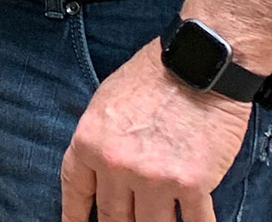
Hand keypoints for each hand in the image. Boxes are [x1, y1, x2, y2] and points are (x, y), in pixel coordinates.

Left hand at [60, 38, 252, 221]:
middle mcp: (117, 164)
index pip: (76, 190)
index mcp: (90, 141)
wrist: (196, 64)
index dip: (74, 217)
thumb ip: (100, 141)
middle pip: (112, 217)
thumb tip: (100, 174)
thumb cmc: (151, 77)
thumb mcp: (106, 102)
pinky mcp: (193, 184)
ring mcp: (154, 178)